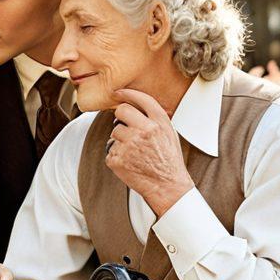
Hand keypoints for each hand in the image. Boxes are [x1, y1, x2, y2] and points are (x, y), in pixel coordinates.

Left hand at [106, 89, 193, 215]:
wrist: (167, 186)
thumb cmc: (169, 160)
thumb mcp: (169, 134)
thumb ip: (155, 118)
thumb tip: (136, 105)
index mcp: (158, 123)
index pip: (140, 100)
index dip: (127, 93)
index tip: (118, 93)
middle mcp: (144, 131)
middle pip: (121, 112)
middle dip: (121, 118)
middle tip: (127, 129)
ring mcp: (129, 146)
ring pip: (114, 132)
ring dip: (120, 140)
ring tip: (134, 152)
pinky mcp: (117, 159)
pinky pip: (110, 150)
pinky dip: (116, 156)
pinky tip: (129, 163)